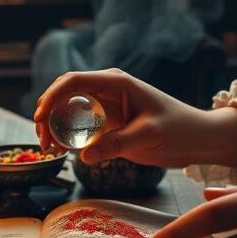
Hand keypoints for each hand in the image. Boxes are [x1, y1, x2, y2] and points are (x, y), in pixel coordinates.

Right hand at [33, 68, 236, 166]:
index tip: (40, 117)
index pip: (73, 81)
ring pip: (67, 110)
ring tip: (49, 148)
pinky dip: (65, 136)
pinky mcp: (106, 124)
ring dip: (53, 126)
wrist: (196, 139)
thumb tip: (84, 155)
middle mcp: (106, 90)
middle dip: (47, 113)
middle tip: (42, 139)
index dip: (52, 96)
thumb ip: (118, 144)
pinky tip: (61, 151)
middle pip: (64, 94)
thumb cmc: (179, 129)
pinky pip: (78, 126)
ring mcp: (104, 107)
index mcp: (116, 82)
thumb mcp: (149, 135)